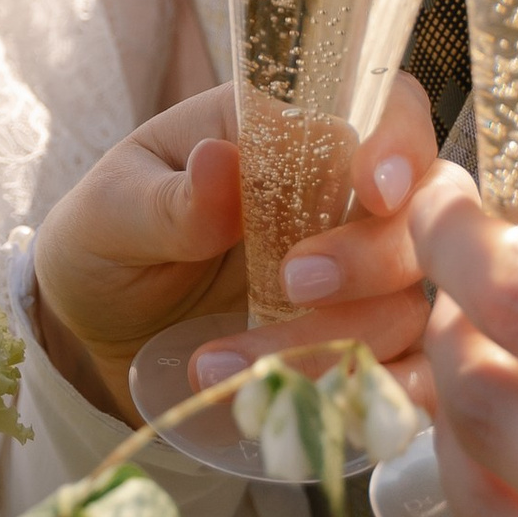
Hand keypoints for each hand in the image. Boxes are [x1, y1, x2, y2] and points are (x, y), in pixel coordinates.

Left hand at [33, 76, 440, 420]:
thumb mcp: (111, 214)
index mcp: (290, 136)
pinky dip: (375, 396)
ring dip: (329, 342)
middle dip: (372, 255)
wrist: (93, 340)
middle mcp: (342, 203)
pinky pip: (408, 377)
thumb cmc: (106, 246)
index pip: (383, 106)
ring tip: (219, 365)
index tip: (371, 188)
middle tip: (293, 282)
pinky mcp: (358, 355)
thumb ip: (169, 199)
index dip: (400, 140)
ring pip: (406, 305)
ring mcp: (361, 285)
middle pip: (423, 213)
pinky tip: (308, 410)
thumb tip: (222, 160)